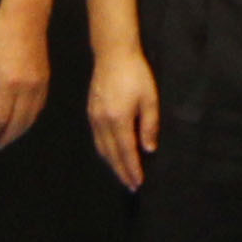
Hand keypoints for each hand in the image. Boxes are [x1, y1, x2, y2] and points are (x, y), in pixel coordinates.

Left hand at [0, 1, 51, 149]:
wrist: (26, 17)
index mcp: (9, 83)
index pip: (0, 116)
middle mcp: (27, 87)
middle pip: (18, 121)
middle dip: (7, 135)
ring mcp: (40, 84)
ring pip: (32, 116)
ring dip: (20, 130)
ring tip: (9, 137)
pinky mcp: (46, 79)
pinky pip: (40, 105)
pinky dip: (31, 117)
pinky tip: (23, 120)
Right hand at [86, 42, 160, 189]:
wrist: (113, 55)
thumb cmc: (136, 74)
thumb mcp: (150, 98)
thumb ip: (149, 125)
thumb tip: (149, 149)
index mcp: (119, 120)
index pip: (126, 152)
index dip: (132, 169)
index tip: (137, 183)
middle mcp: (103, 123)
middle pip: (112, 155)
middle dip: (121, 172)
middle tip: (130, 186)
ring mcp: (94, 118)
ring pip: (102, 149)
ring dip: (112, 164)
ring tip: (121, 174)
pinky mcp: (91, 112)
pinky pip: (97, 139)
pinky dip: (104, 152)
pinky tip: (110, 154)